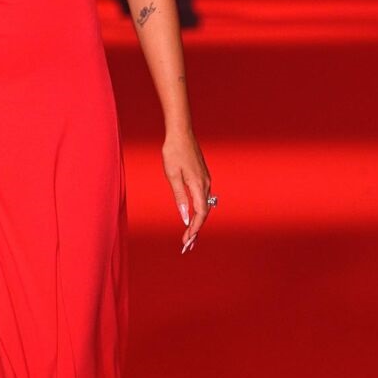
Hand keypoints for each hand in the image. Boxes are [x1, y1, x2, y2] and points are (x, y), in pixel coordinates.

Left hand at [162, 125, 212, 254]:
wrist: (180, 132)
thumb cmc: (173, 152)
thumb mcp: (172, 175)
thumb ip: (180, 197)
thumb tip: (185, 217)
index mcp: (199, 185)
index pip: (200, 214)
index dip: (194, 229)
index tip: (187, 241)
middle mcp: (206, 184)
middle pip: (204, 213)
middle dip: (196, 230)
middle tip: (186, 245)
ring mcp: (206, 180)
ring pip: (204, 206)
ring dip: (197, 222)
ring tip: (189, 236)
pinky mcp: (203, 176)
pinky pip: (203, 198)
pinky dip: (198, 211)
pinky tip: (192, 216)